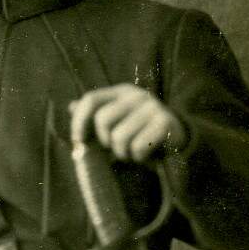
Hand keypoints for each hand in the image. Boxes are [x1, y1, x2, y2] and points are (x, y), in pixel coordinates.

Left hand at [69, 83, 187, 163]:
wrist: (178, 139)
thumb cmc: (140, 132)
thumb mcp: (118, 121)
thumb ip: (95, 114)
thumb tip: (71, 106)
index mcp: (121, 92)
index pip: (91, 99)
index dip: (79, 121)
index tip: (78, 141)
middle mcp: (136, 95)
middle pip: (102, 120)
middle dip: (106, 142)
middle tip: (118, 148)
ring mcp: (152, 107)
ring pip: (119, 137)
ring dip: (123, 153)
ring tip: (132, 152)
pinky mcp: (165, 123)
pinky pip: (138, 147)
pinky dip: (138, 157)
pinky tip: (146, 154)